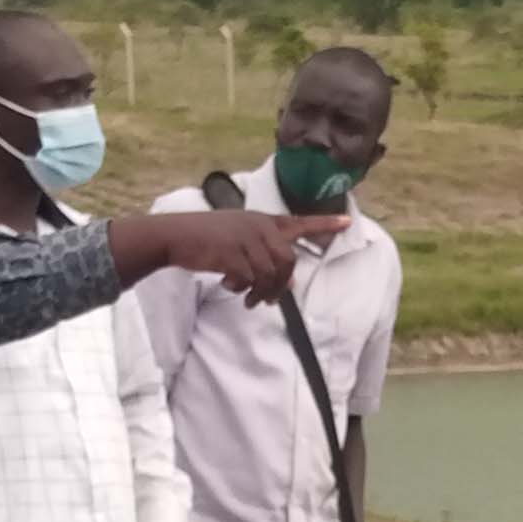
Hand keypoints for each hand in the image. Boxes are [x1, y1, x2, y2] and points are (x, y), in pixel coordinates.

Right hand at [115, 206, 342, 306]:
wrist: (175, 235)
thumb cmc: (207, 239)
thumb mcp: (239, 241)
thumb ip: (265, 257)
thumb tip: (291, 286)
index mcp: (262, 221)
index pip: (299, 222)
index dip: (324, 224)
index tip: (347, 222)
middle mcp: (258, 226)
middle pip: (287, 261)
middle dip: (280, 285)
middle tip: (267, 301)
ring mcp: (244, 237)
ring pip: (269, 273)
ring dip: (261, 292)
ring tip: (249, 300)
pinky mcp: (230, 251)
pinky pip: (247, 278)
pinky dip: (241, 288)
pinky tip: (229, 286)